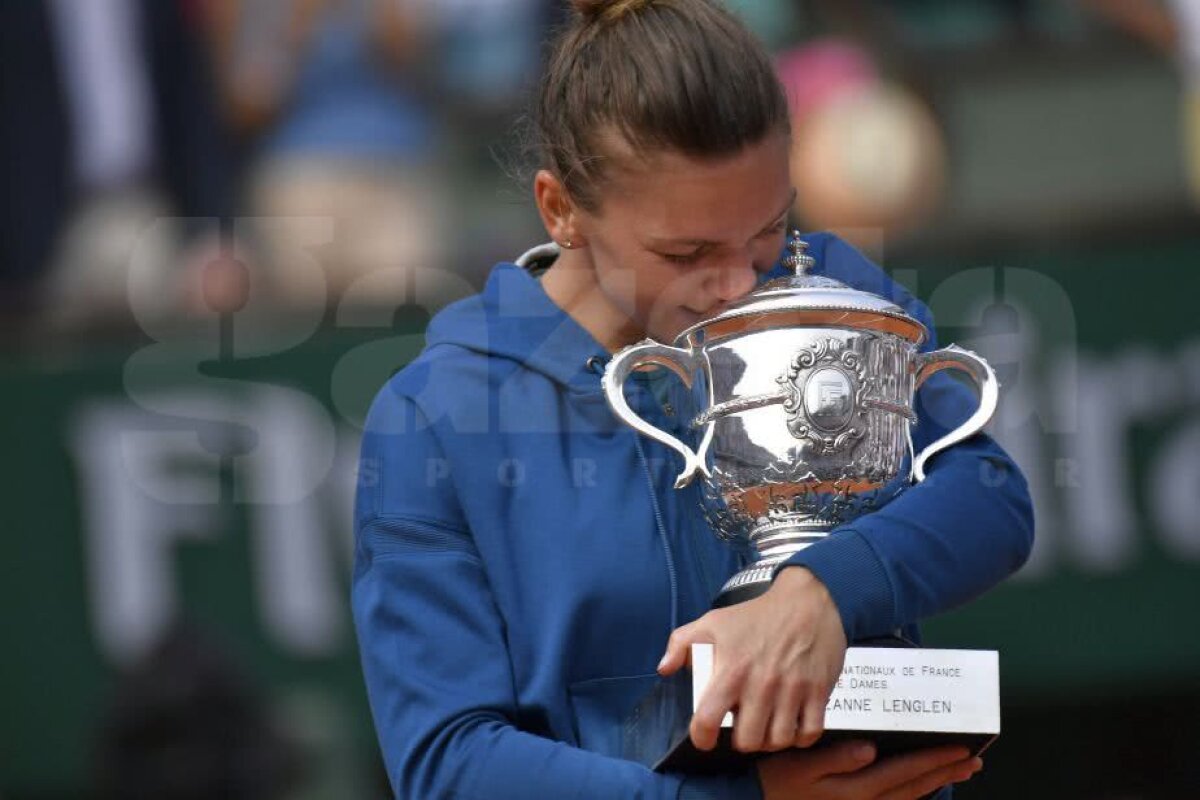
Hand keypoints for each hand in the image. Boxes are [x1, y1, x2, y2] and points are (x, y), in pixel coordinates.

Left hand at [657, 567, 846, 752]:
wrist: (805, 599)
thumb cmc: (755, 615)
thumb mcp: (712, 622)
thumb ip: (681, 644)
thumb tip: (664, 668)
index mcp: (731, 669)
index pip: (708, 719)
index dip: (702, 737)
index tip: (706, 738)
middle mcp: (761, 684)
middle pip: (747, 740)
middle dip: (742, 740)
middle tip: (743, 728)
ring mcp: (792, 689)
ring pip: (778, 741)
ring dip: (770, 740)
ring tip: (767, 727)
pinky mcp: (819, 691)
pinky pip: (810, 733)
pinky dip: (800, 737)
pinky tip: (792, 725)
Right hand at [758, 741, 982, 799]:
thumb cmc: (774, 779)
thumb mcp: (799, 765)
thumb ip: (835, 758)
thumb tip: (871, 749)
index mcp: (855, 789)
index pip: (905, 772)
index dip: (934, 760)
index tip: (961, 749)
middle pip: (914, 788)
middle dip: (944, 773)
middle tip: (973, 761)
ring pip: (907, 799)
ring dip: (935, 784)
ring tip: (958, 772)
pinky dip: (913, 796)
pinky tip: (921, 788)